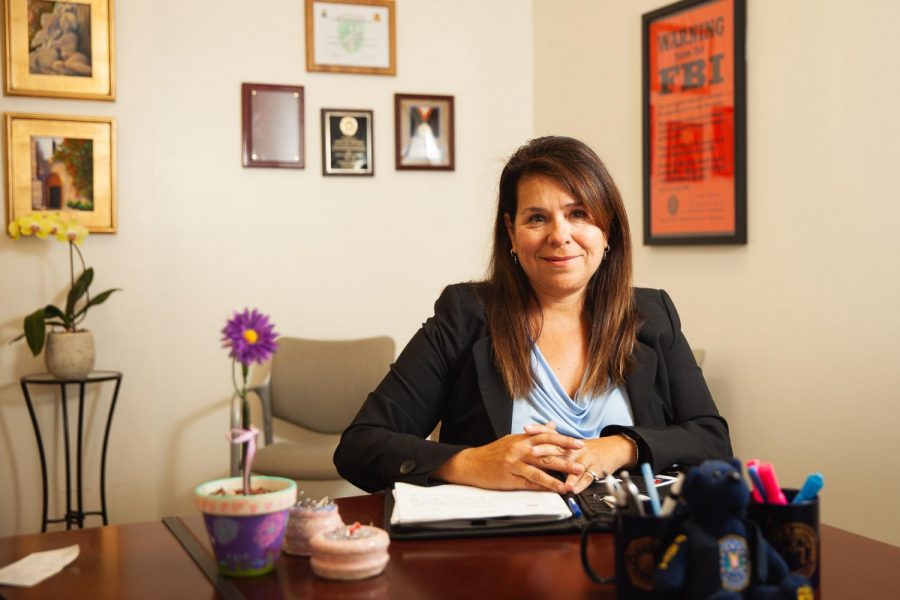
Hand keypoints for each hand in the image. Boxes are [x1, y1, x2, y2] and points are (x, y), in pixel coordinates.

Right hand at [433, 427, 585, 493]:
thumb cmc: (493, 452)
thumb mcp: (514, 439)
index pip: (547, 437)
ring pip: (539, 470)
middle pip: (546, 454)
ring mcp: (514, 465)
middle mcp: (519, 450)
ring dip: (557, 477)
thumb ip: (535, 434)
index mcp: (521, 439)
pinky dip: (542, 487)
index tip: (579, 443)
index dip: (564, 440)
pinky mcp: (509, 478)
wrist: (471, 463)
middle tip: (582, 463)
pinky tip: (553, 491)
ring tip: (571, 482)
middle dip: (566, 459)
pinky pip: (529, 483)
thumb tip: (552, 425)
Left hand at [525, 423, 637, 493]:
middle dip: (544, 450)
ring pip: (573, 465)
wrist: (613, 449)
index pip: (550, 433)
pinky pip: (587, 477)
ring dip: (563, 471)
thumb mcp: (571, 444)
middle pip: (558, 448)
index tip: (525, 429)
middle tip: (531, 452)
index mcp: (567, 443)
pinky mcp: (596, 469)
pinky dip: (580, 484)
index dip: (538, 430)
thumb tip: (533, 438)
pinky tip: (573, 489)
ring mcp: (586, 458)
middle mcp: (575, 449)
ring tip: (553, 479)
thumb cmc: (588, 449)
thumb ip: (554, 441)